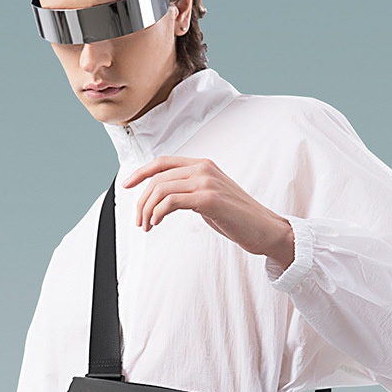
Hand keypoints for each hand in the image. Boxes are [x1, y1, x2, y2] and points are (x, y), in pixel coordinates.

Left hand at [122, 155, 294, 269]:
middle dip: (141, 200)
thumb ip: (191, 191)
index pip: (163, 162)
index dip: (141, 172)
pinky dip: (158, 212)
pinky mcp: (209, 199)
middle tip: (139, 221)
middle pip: (158, 178)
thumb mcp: (210, 198)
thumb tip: (165, 198)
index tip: (126, 185)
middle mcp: (204, 168)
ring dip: (147, 210)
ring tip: (147, 226)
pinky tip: (156, 223)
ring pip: (161, 189)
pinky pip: (171, 201)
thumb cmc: (238, 218)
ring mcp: (207, 182)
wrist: (265, 229)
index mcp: (203, 165)